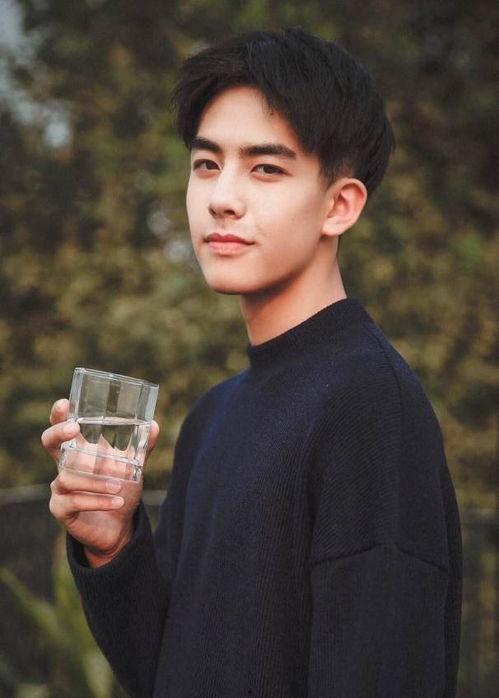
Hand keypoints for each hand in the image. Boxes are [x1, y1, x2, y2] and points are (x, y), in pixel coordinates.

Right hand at [43, 399, 158, 566]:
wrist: (118, 527)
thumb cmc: (120, 489)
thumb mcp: (132, 467)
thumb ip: (141, 447)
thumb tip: (153, 425)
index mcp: (80, 450)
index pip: (62, 428)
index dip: (59, 415)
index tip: (65, 403)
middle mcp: (66, 465)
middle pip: (49, 443)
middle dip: (58, 433)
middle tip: (75, 430)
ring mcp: (60, 487)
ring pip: (68, 477)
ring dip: (94, 480)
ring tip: (118, 485)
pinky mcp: (62, 509)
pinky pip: (74, 501)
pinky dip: (97, 500)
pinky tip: (117, 502)